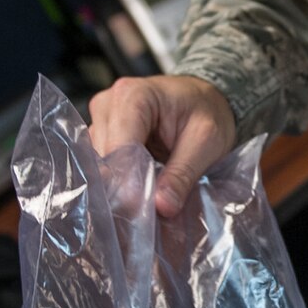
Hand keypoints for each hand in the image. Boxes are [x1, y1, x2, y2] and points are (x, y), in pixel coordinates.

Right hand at [87, 74, 235, 217]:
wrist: (203, 100)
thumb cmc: (207, 111)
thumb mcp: (206, 142)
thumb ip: (183, 174)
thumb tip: (163, 207)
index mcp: (132, 96)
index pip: (120, 148)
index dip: (130, 182)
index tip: (146, 210)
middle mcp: (107, 105)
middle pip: (106, 159)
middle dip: (126, 188)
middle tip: (151, 211)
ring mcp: (100, 121)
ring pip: (100, 166)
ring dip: (122, 187)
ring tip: (149, 203)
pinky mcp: (101, 137)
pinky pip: (104, 166)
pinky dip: (121, 182)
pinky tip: (140, 193)